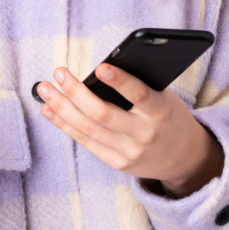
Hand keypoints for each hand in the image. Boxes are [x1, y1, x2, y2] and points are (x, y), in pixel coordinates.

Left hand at [35, 65, 223, 196]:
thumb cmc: (168, 116)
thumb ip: (138, 86)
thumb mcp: (163, 97)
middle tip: (59, 72)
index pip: (139, 94)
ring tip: (44, 89)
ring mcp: (128, 152)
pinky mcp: (116, 162)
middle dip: (76, 92)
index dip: (120, 81)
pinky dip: (64, 125)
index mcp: (160, 112)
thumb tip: (99, 69)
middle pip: (102, 113)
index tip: (101, 67)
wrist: (184, 157)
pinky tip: (49, 110)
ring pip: (88, 128)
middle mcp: (144, 134)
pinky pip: (85, 141)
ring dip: (61, 107)